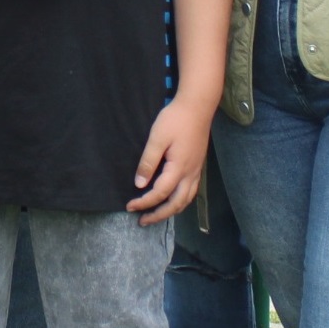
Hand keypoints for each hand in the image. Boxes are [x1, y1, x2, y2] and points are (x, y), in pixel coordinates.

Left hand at [131, 98, 212, 224]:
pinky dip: (180, 201)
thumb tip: (139, 185)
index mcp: (178, 168)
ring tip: (157, 215)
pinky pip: (191, 192)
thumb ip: (148, 162)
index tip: (130, 206)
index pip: (159, 194)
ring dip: (171, 211)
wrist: (198, 106)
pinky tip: (172, 199)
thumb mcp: (157, 138)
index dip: (144, 203)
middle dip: (159, 215)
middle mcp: (190, 174)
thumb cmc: (175, 120)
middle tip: (143, 221)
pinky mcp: (198, 166)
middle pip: (176, 204)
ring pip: (186, 200)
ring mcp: (196, 170)